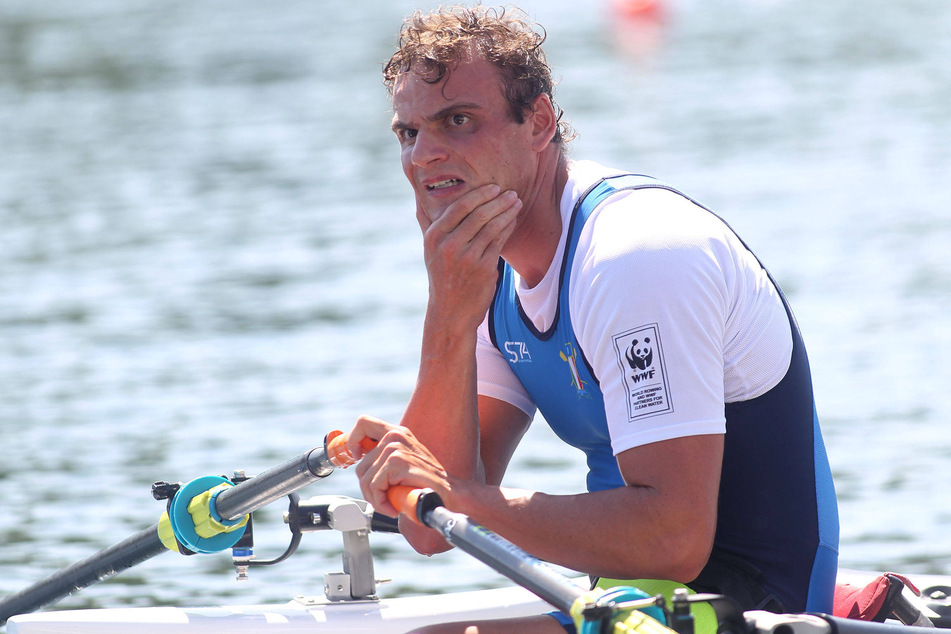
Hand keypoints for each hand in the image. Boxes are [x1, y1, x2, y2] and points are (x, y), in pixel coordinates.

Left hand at [347, 415, 451, 518]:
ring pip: (366, 479)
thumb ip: (382, 456)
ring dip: (376, 498)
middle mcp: (395, 436)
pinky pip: (375, 487)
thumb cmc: (423, 482)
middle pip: (360, 464)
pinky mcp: (398, 462)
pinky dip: (382, 503)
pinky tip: (395, 506)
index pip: (363, 423)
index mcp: (396, 433)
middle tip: (384, 498)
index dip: (352, 441)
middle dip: (368, 488)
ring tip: (392, 503)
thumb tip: (356, 456)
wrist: (448, 494)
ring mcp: (396, 448)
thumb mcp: (401, 462)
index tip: (357, 458)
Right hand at [417, 184, 521, 329]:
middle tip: (512, 193)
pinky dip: (508, 228)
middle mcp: (448, 245)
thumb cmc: (442, 275)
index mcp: (434, 237)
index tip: (494, 187)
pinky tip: (513, 220)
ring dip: (507, 212)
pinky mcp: (483, 268)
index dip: (480, 194)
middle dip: (498, 201)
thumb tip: (418, 195)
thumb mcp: (429, 249)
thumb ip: (426, 221)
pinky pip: (499, 242)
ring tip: (517, 203)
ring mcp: (467, 257)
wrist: (450, 311)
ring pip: (492, 227)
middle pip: (479, 214)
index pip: (459, 207)